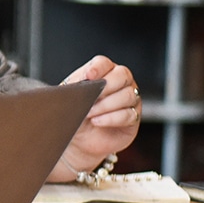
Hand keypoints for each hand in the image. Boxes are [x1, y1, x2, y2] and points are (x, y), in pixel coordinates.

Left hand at [55, 55, 141, 176]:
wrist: (80, 139)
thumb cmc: (76, 114)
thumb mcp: (70, 99)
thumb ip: (73, 88)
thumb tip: (75, 83)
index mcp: (103, 73)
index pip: (104, 63)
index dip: (98, 68)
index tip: (88, 76)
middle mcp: (120, 83)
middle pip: (122, 75)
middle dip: (106, 86)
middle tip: (91, 97)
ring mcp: (130, 100)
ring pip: (127, 95)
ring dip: (106, 105)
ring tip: (89, 113)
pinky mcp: (133, 118)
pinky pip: (129, 114)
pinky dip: (110, 118)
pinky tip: (97, 121)